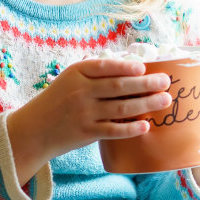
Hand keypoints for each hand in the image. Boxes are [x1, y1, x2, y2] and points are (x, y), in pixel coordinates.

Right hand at [7, 58, 172, 171]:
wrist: (33, 130)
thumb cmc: (57, 101)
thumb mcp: (69, 80)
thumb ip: (95, 75)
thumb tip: (132, 69)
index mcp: (77, 73)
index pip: (105, 66)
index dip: (126, 66)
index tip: (144, 66)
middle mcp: (81, 92)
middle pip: (119, 86)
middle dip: (146, 83)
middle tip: (166, 81)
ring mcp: (84, 113)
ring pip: (121, 107)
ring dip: (146, 103)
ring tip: (165, 100)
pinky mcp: (86, 133)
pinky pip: (113, 130)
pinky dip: (131, 128)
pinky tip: (146, 125)